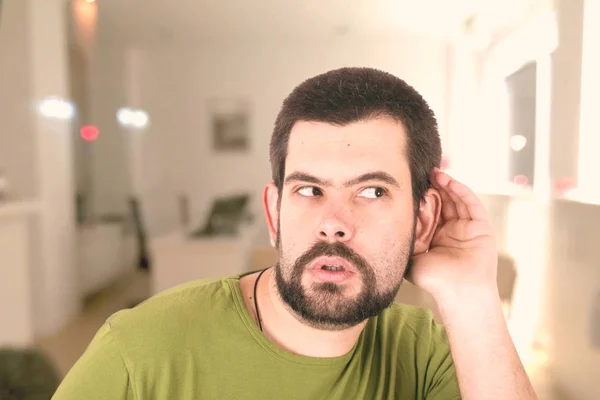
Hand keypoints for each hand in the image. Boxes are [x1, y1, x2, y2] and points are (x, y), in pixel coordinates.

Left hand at [407, 168, 497, 300]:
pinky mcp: (481, 227)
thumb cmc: (434, 280)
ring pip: (457, 200)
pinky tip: (449, 182)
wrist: (458, 292)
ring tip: (434, 173)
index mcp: (437, 237)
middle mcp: (453, 231)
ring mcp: (468, 228)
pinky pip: (471, 204)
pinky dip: (460, 191)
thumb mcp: (412, 255)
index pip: (429, 212)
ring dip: (446, 185)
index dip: (420, 199)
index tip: (409, 186)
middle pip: (443, 202)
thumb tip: (388, 222)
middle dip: (433, 188)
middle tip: (421, 174)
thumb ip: (405, 239)